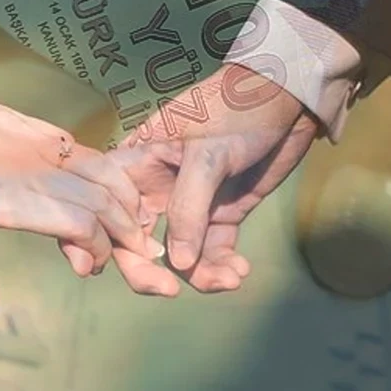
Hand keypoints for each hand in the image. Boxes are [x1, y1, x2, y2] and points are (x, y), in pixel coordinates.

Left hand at [0, 65, 159, 313]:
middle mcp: (30, 170)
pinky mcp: (29, 124)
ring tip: (134, 223)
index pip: (81, 224)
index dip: (99, 250)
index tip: (88, 267)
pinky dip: (107, 171)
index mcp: (7, 201)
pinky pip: (81, 149)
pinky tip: (108, 187)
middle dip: (126, 231)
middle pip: (103, 200)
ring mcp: (33, 142)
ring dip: (126, 199)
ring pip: (102, 170)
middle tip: (132, 255)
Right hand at [107, 64, 318, 294]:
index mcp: (138, 163)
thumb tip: (177, 264)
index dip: (99, 238)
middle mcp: (156, 188)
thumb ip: (188, 209)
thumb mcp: (207, 156)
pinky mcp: (220, 214)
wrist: (291, 98)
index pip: (104, 206)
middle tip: (169, 292)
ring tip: (229, 279)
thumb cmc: (239, 110)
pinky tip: (239, 272)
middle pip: (135, 241)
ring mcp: (189, 204)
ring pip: (178, 255)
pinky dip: (222, 267)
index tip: (103, 267)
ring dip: (199, 275)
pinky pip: (212, 252)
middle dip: (149, 272)